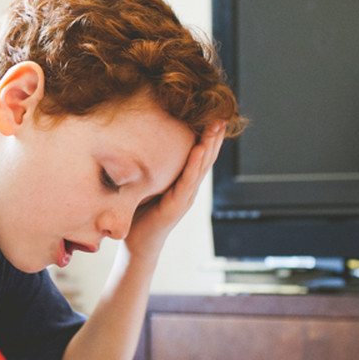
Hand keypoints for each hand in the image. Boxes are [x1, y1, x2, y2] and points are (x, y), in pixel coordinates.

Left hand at [123, 122, 226, 258]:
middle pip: (206, 157)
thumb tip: (139, 141)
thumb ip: (150, 168)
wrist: (137, 246)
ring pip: (201, 167)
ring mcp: (185, 197)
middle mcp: (188, 188)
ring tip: (215, 126)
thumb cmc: (139, 214)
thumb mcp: (146, 185)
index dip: (208, 136)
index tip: (214, 114)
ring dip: (209, 145)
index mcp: (183, 182)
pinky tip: (199, 149)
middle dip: (214, 135)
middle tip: (221, 113)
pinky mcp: (176, 206)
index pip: (199, 155)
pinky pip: (187, 182)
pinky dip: (194, 165)